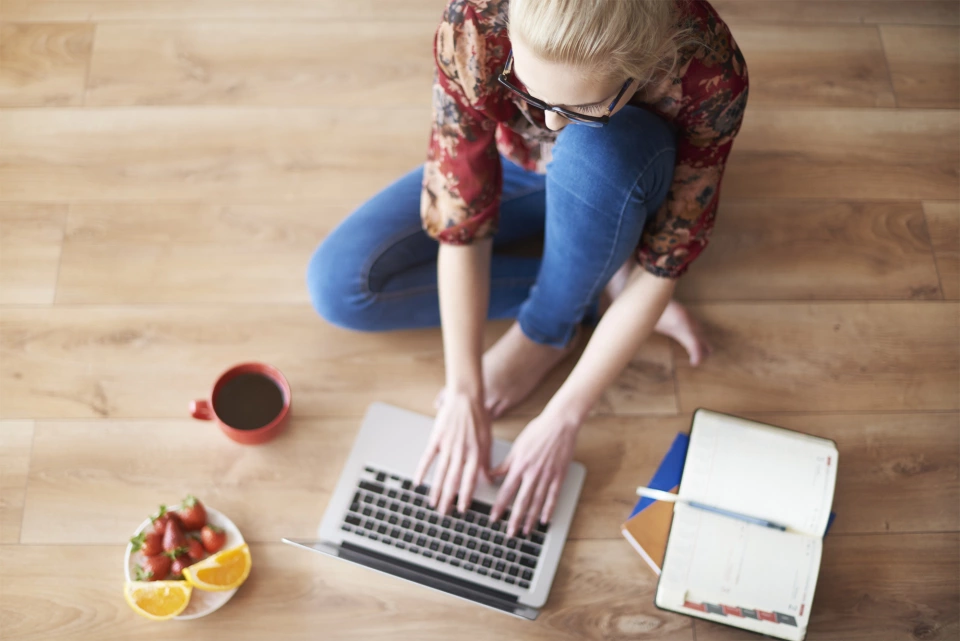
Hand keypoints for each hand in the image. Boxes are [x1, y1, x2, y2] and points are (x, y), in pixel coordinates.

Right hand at [413, 390, 491, 515]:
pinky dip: (421, 471)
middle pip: (453, 480)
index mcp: (475, 453)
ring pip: (440, 473)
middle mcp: (461, 452)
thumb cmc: (479, 417)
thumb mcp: (487, 440)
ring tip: (432, 503)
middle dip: (448, 499)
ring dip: (436, 490)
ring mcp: (447, 446)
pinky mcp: (436, 439)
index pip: (470, 480)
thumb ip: (486, 461)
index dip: (465, 496)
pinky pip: (427, 458)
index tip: (462, 510)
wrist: (466, 397)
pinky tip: (417, 482)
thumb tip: (490, 479)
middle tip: (444, 513)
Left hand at [490, 410, 579, 537]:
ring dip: (531, 519)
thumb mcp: (516, 446)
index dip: (499, 506)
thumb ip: (505, 464)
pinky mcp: (559, 475)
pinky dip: (549, 509)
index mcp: (519, 465)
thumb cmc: (537, 431)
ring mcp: (547, 475)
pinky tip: (545, 520)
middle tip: (510, 533)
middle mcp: (532, 472)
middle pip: (521, 501)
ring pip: (537, 502)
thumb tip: (491, 475)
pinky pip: (553, 496)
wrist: (560, 423)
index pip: (506, 490)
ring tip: (526, 531)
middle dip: (515, 519)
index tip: (494, 518)